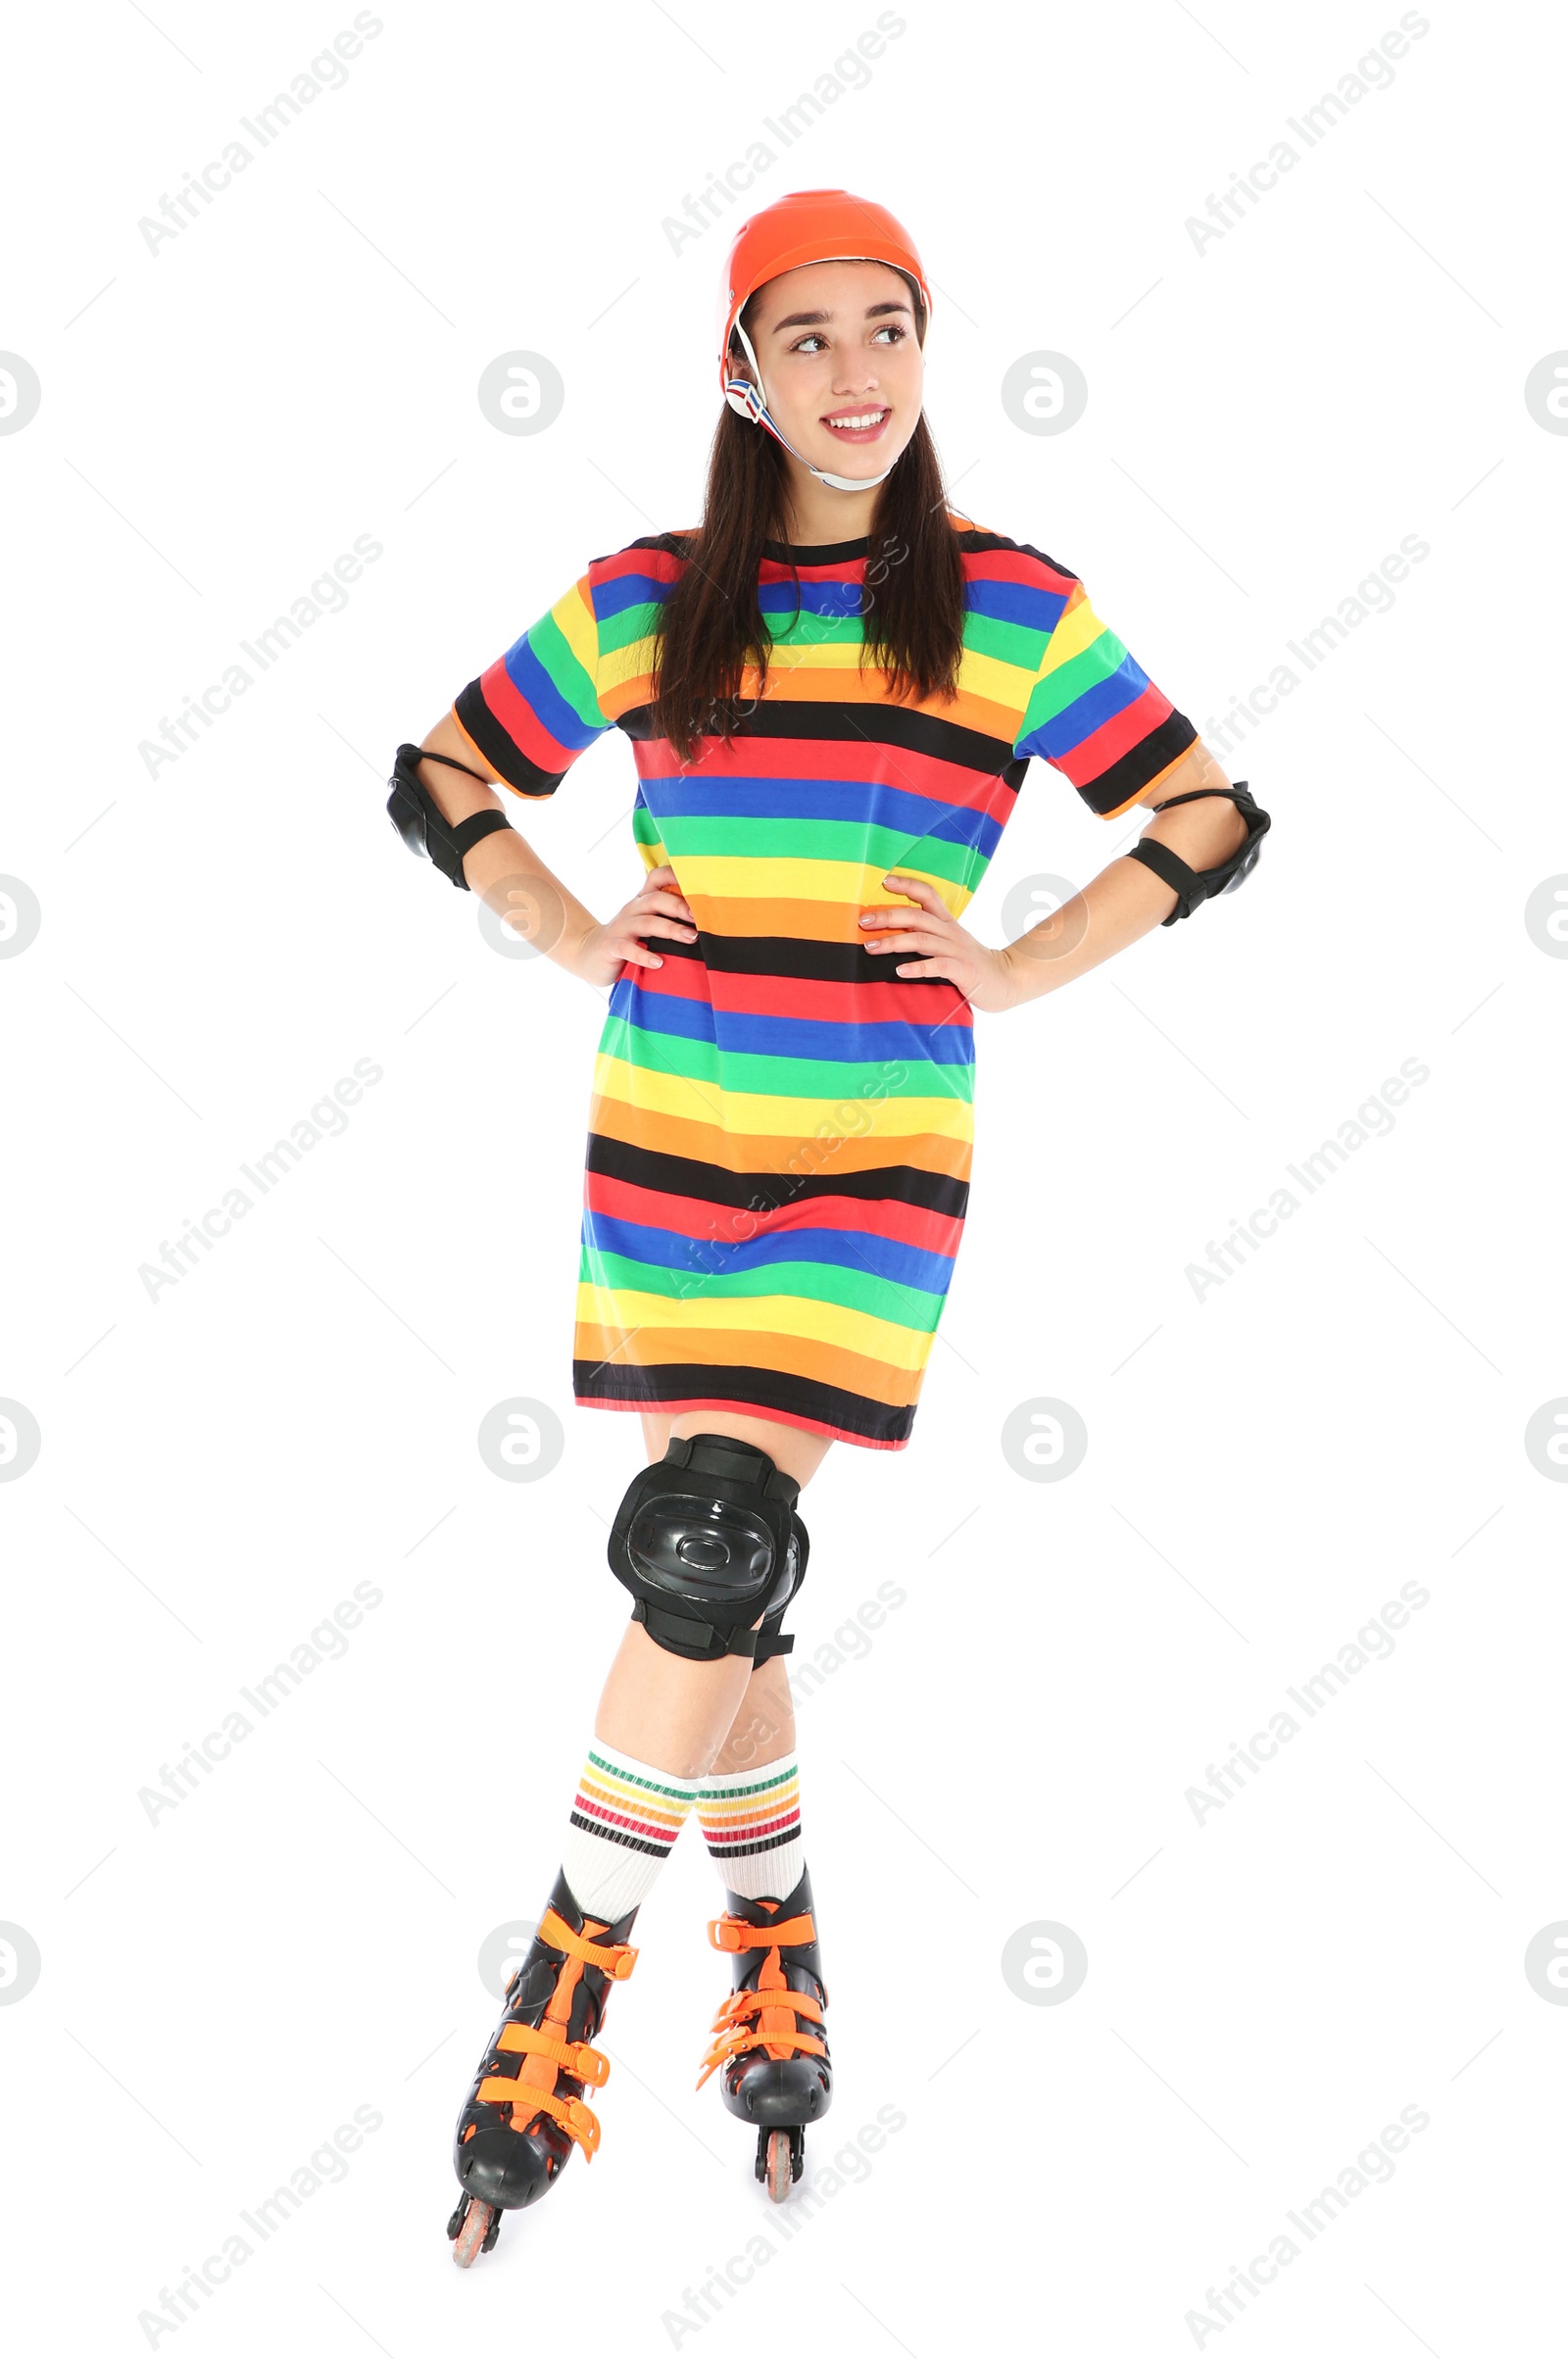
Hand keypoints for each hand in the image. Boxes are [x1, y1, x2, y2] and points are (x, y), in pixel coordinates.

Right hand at [562, 864, 696, 989]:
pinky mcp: (612, 947)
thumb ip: (668, 918)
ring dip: (671, 929)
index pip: (656, 878)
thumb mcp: (647, 925)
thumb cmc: (629, 940)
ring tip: (691, 938)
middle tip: (700, 918)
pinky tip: (659, 962)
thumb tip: (709, 922)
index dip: (675, 875)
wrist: (590, 955)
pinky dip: (644, 955)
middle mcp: (632, 909)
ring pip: (647, 922)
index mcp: (642, 901)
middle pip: (656, 899)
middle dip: (679, 906)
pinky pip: (628, 948)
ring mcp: (621, 928)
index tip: (699, 882)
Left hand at [859, 874, 1024, 1012]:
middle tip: (863, 921)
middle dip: (887, 916)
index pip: (927, 894)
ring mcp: (956, 950)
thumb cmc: (970, 962)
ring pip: (921, 939)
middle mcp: (950, 932)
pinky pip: (937, 966)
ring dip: (893, 942)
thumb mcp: (950, 942)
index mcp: (946, 922)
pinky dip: (916, 968)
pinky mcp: (962, 970)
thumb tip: (891, 932)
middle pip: (916, 916)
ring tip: (871, 948)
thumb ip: (927, 935)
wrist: (1006, 980)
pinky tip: (899, 971)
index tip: (884, 881)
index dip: (907, 884)